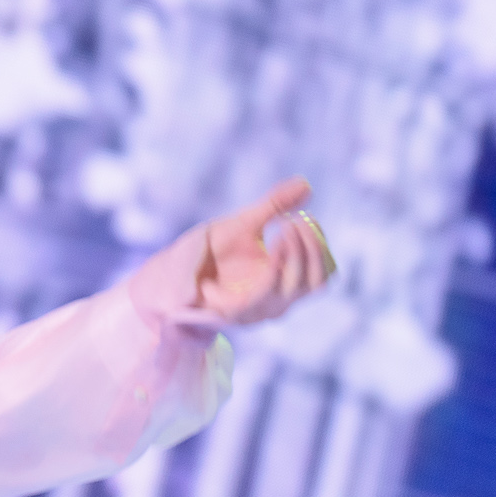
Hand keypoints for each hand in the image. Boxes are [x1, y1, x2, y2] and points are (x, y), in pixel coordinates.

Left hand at [192, 177, 335, 324]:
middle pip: (317, 280)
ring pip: (296, 287)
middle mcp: (278, 299)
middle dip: (312, 247)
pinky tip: (274, 241)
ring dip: (297, 254)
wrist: (172, 269)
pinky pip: (266, 293)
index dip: (322, 246)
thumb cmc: (210, 250)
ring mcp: (259, 309)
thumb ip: (275, 206)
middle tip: (297, 218)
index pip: (323, 272)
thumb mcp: (245, 222)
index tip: (308, 217)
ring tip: (285, 224)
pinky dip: (276, 266)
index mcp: (285, 281)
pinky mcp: (237, 312)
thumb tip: (305, 184)